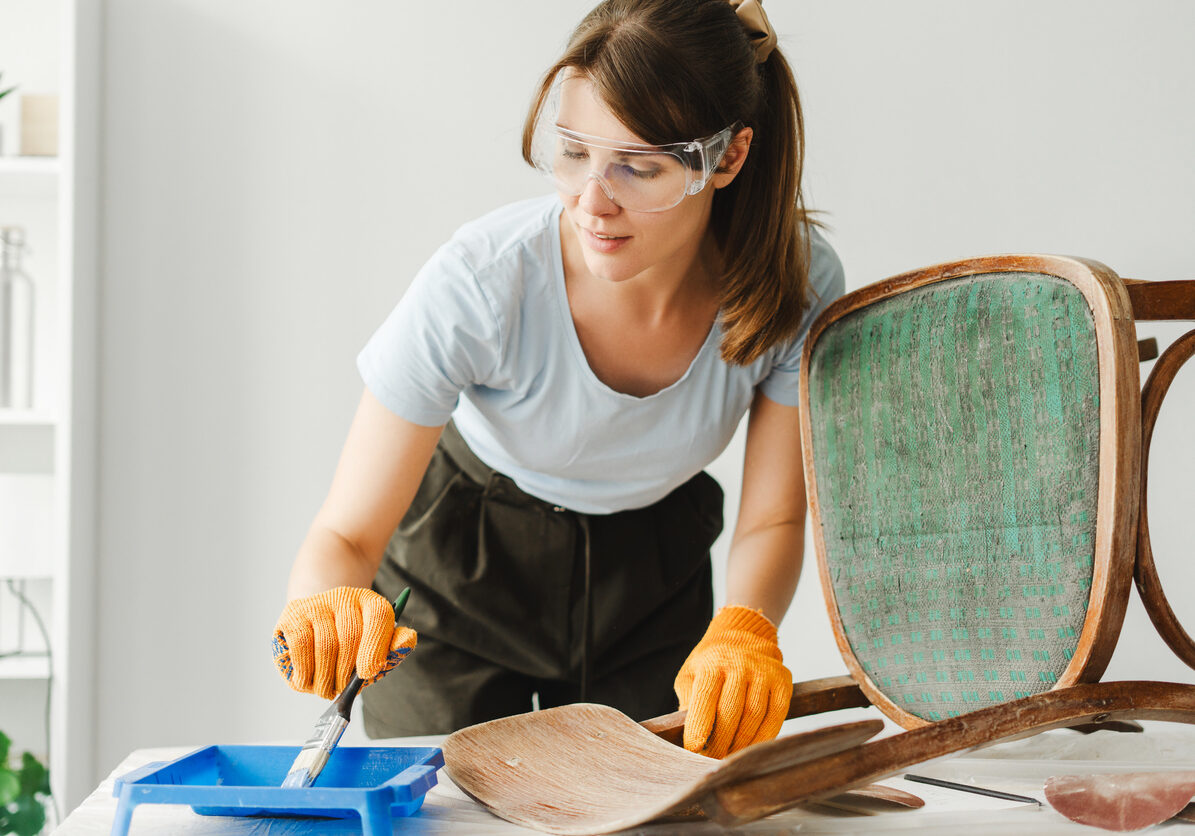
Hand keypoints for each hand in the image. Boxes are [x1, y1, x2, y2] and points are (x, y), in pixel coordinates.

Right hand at [272, 586, 416, 699]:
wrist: (316, 625)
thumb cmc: (352, 644)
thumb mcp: (376, 646)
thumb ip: (395, 648)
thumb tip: (406, 642)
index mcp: (371, 601)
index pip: (379, 616)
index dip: (376, 646)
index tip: (368, 673)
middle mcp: (344, 597)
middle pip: (350, 637)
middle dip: (347, 672)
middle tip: (342, 689)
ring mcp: (317, 604)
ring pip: (325, 646)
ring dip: (326, 677)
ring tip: (327, 688)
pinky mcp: (293, 616)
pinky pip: (300, 648)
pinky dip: (305, 672)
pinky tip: (308, 681)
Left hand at [674, 605, 791, 757]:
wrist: (743, 636)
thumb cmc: (710, 664)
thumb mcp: (691, 675)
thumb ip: (688, 702)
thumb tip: (688, 739)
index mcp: (713, 663)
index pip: (705, 699)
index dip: (699, 727)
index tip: (694, 751)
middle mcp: (740, 664)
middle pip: (731, 713)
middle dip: (720, 743)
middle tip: (711, 763)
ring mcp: (764, 672)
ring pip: (754, 717)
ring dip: (741, 745)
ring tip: (729, 759)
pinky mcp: (783, 681)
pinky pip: (775, 717)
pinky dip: (763, 738)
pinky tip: (751, 750)